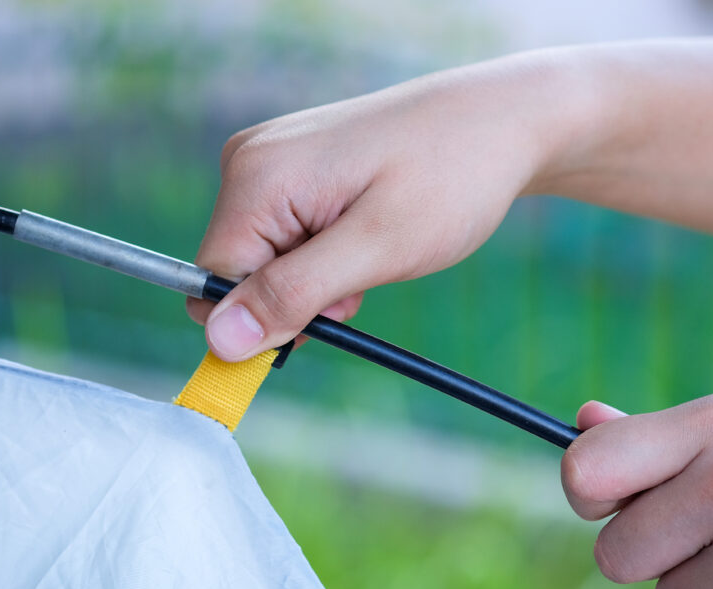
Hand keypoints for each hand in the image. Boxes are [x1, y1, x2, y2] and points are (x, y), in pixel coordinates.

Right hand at [188, 51, 592, 359]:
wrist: (497, 123)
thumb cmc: (447, 178)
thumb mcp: (375, 248)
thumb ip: (293, 295)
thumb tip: (221, 341)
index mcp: (256, 177)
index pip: (215, 285)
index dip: (266, 318)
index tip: (330, 315)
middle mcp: (249, 163)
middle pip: (239, 274)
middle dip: (298, 298)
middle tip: (362, 279)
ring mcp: (272, 163)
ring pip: (266, 263)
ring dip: (318, 282)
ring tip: (374, 252)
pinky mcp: (295, 171)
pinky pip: (287, 240)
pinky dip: (326, 257)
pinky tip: (368, 239)